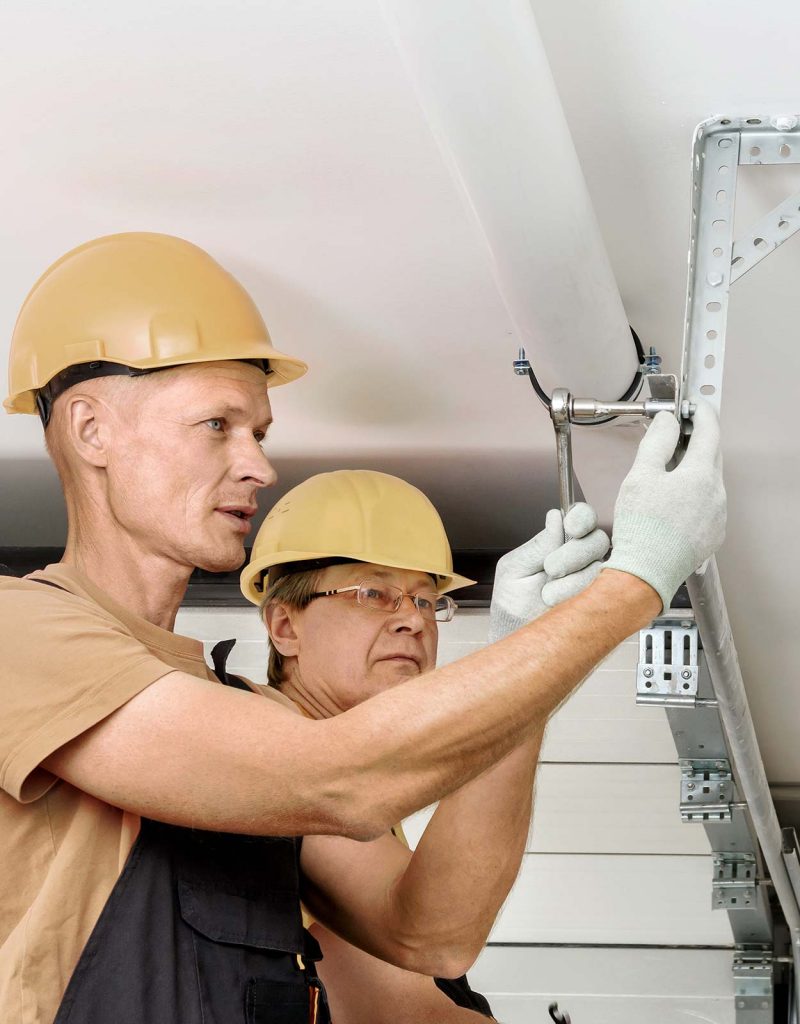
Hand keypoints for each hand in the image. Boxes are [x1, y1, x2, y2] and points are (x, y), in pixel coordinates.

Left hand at [489, 504, 609, 641]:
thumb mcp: (515, 568)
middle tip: (551, 568)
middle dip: (573, 553)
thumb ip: (538, 545)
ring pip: (599, 566)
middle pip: (597, 539)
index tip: (571, 527)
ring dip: (572, 579)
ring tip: (548, 593)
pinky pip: (602, 590)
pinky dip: (578, 595)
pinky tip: (561, 602)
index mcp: (559, 541)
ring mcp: (591, 578)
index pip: (582, 517)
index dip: (582, 518)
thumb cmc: (513, 602)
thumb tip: (555, 517)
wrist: (516, 633)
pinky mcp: (598, 599)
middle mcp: (580, 556)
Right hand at [605, 398, 725, 611]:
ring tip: (666, 471)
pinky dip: (693, 493)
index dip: (701, 412)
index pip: (710, 431)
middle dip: (696, 439)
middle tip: (675, 433)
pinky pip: (707, 503)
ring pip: (709, 481)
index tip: (692, 405)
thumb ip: (657, 442)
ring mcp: (718, 516)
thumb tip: (668, 421)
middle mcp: (717, 495)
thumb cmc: (642, 529)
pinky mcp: (712, 534)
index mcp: (702, 476)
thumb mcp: (640, 475)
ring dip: (692, 469)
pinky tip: (672, 501)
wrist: (646, 572)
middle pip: (711, 455)